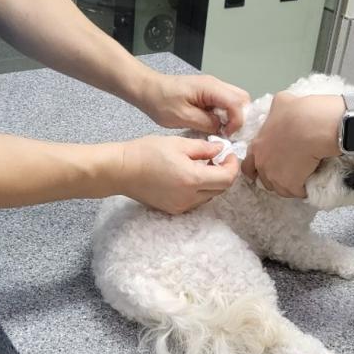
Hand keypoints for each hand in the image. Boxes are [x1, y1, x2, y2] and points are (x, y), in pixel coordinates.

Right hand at [116, 135, 239, 213]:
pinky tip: (190, 176)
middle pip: (221, 190)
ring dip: (212, 182)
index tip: (228, 154)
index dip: (232, 166)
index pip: (227, 178)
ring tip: (202, 166)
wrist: (121, 170)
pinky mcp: (173, 209)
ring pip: (209, 196)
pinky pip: (196, 201)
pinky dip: (200, 190)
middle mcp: (189, 197)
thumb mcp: (178, 143)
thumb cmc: (146, 152)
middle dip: (224, 173)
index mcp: (193, 179)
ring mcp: (181, 206)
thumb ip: (204, 148)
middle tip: (217, 158)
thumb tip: (221, 150)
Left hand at [139, 73, 249, 133]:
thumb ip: (207, 123)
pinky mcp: (208, 93)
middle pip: (242, 99)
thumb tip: (222, 128)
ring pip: (236, 100)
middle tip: (228, 133)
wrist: (147, 89)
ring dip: (233, 116)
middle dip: (240, 118)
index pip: (238, 103)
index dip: (237, 121)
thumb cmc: (161, 101)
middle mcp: (215, 84)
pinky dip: (225, 114)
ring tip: (221, 130)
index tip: (227, 135)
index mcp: (210, 88)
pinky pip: (225, 103)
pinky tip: (215, 125)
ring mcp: (212, 87)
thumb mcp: (183, 117)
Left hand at [241, 92, 341, 197]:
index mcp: (258, 144)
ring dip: (290, 185)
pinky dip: (303, 189)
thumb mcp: (283, 101)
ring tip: (303, 176)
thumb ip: (277, 110)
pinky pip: (296, 192)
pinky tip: (311, 180)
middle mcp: (262, 162)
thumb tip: (282, 106)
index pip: (249, 164)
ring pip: (280, 188)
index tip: (272, 165)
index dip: (259, 166)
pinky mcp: (290, 185)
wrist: (315, 126)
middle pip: (264, 180)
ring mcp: (274, 176)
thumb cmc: (300, 111)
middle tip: (290, 173)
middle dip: (274, 178)